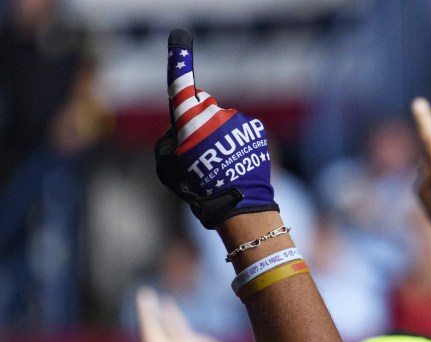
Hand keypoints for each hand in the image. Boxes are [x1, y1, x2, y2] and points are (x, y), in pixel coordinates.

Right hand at [155, 28, 277, 228]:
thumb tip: (183, 129)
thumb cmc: (200, 188)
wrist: (239, 202)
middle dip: (202, 123)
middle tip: (204, 151)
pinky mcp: (255, 128)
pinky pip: (242, 129)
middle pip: (203, 109)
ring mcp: (237, 120)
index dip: (179, 69)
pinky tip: (238, 159)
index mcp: (190, 122)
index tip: (179, 46)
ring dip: (223, 135)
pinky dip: (240, 140)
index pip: (182, 90)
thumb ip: (173, 141)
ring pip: (225, 121)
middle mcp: (214, 115)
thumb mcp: (171, 167)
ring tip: (225, 162)